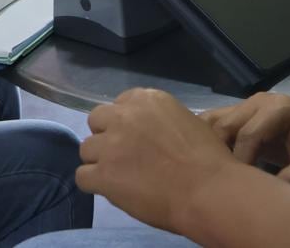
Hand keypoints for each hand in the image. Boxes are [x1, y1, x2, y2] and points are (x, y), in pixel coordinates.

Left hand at [77, 88, 233, 232]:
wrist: (207, 190)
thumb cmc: (207, 158)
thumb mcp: (185, 121)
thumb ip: (159, 121)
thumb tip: (148, 134)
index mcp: (147, 99)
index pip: (119, 103)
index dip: (124, 122)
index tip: (135, 137)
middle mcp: (124, 116)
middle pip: (97, 119)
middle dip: (106, 135)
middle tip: (123, 154)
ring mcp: (110, 145)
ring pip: (86, 148)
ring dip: (99, 160)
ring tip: (118, 176)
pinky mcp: (103, 174)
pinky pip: (82, 176)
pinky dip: (94, 184)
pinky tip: (111, 189)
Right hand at [203, 93, 289, 191]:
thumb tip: (266, 194)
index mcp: (279, 109)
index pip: (249, 134)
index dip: (241, 162)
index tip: (240, 189)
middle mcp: (257, 101)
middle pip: (224, 126)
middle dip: (219, 157)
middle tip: (222, 186)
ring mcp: (244, 105)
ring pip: (211, 123)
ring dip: (207, 149)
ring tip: (212, 176)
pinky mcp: (236, 113)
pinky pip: (212, 124)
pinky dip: (206, 142)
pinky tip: (209, 165)